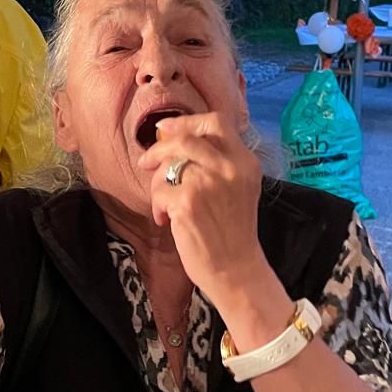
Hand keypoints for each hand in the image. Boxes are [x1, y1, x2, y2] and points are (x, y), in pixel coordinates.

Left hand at [139, 113, 268, 307]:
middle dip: (160, 147)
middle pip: (185, 138)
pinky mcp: (187, 203)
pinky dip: (157, 206)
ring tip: (164, 202)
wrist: (236, 269)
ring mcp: (208, 183)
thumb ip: (220, 162)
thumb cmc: (233, 232)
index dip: (186, 121)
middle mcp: (229, 167)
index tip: (166, 129)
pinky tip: (167, 220)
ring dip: (157, 182)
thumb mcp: (240, 188)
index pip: (216, 121)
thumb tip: (177, 139)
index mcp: (245, 161)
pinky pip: (159, 191)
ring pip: (168, 165)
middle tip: (147, 161)